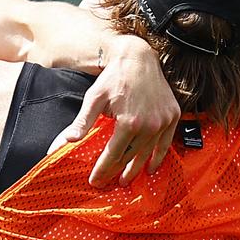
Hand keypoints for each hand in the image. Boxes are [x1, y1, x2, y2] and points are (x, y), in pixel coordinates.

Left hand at [49, 35, 178, 186]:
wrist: (138, 57)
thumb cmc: (113, 78)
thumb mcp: (94, 99)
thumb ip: (82, 122)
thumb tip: (67, 142)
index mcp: (128, 123)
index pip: (113, 154)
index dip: (103, 169)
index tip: (95, 180)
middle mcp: (149, 125)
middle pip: (131, 156)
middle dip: (117, 171)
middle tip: (108, 183)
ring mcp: (163, 121)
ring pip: (148, 152)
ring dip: (137, 168)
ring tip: (126, 179)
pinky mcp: (172, 116)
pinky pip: (165, 143)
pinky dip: (158, 156)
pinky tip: (150, 168)